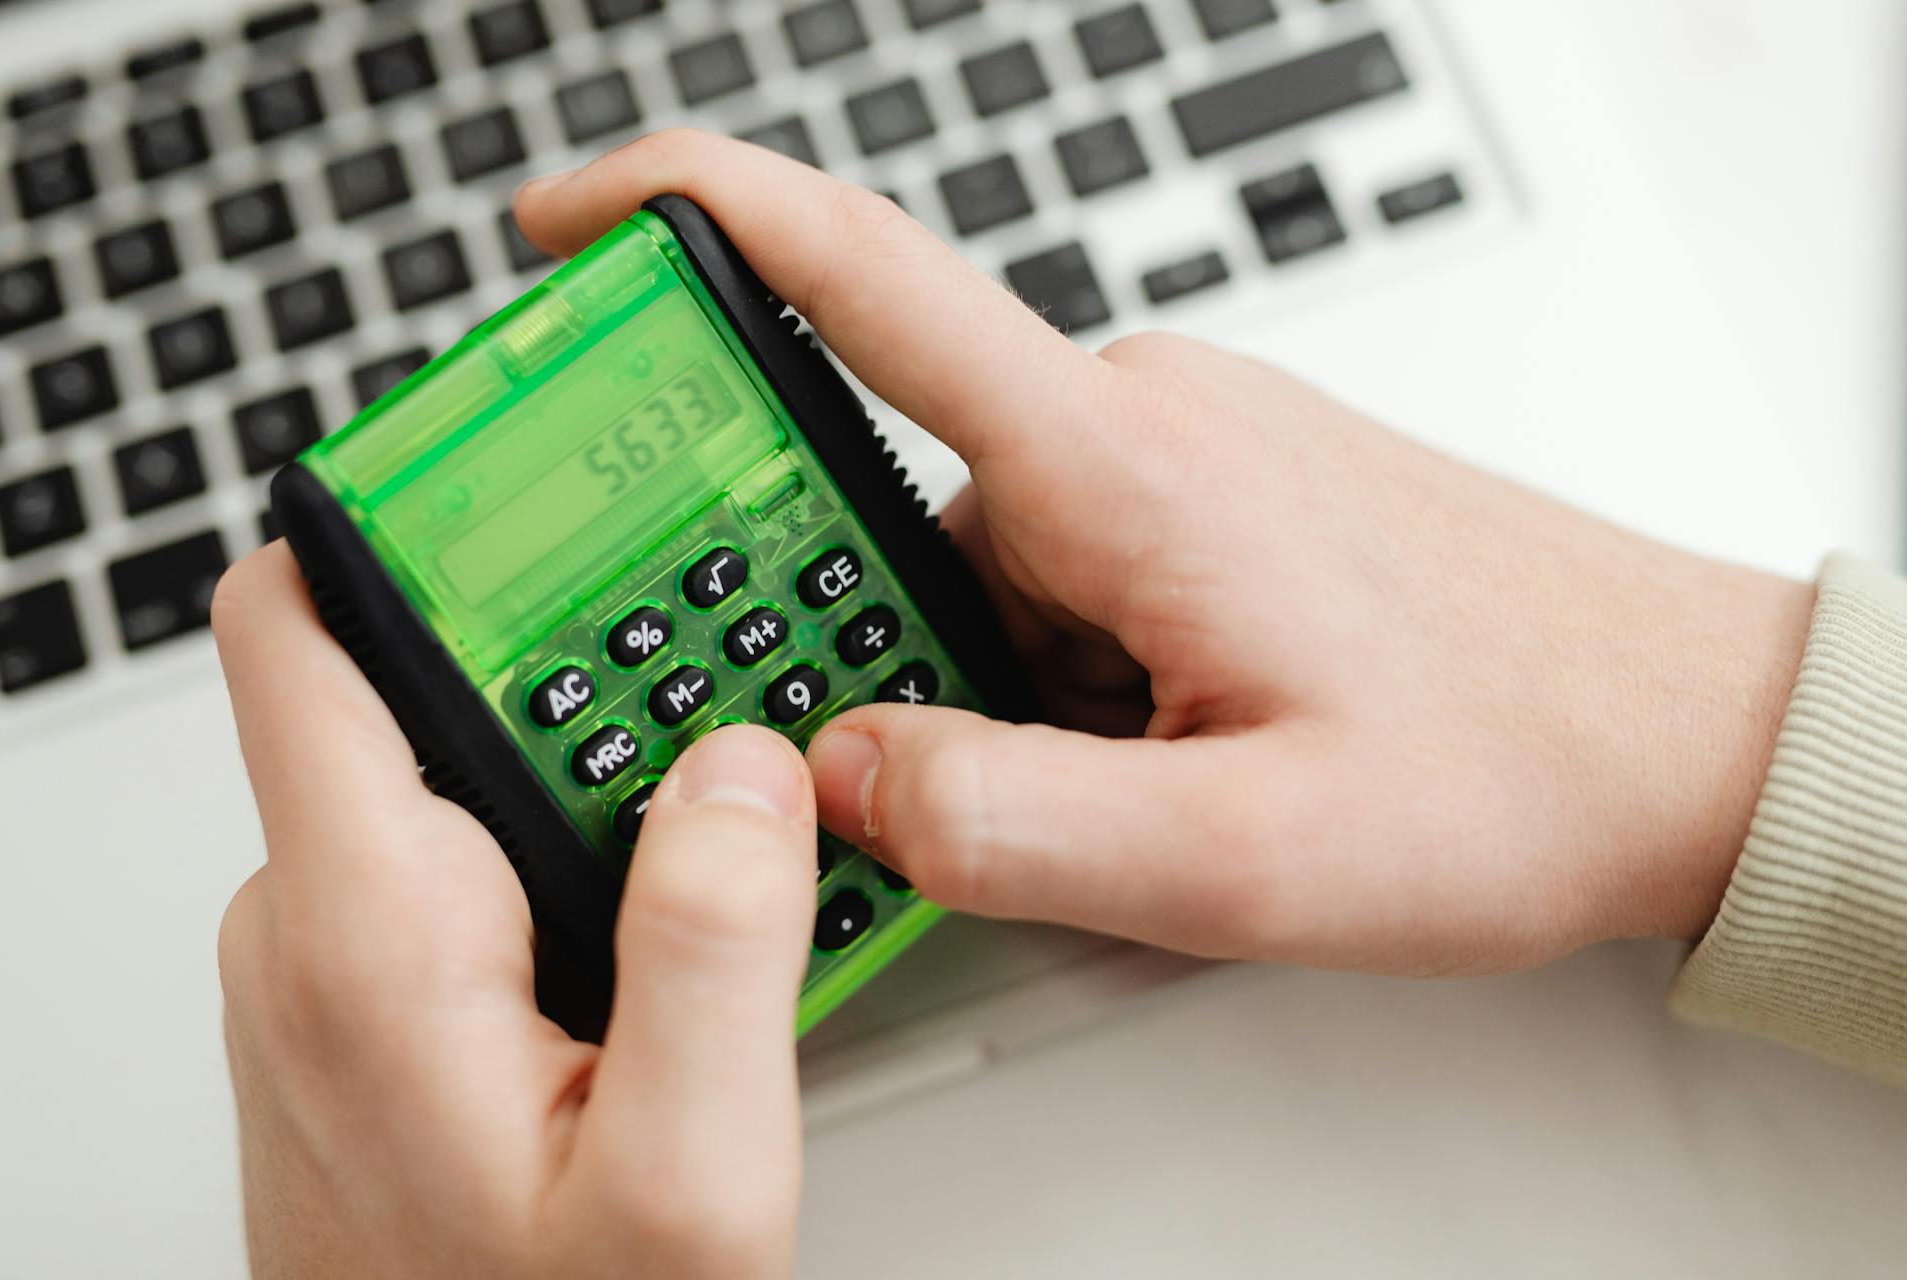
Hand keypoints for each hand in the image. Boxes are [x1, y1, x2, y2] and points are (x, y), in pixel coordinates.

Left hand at [213, 545, 809, 1277]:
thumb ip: (721, 948)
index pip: (301, 624)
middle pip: (418, 686)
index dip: (406, 519)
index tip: (530, 473)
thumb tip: (744, 766)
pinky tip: (667, 922)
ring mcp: (332, 971)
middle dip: (575, 663)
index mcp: (366, 930)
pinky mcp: (367, 1009)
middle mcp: (315, 930)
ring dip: (591, 770)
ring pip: (456, 779)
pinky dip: (566, 855)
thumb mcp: (691, 1177)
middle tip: (717, 689)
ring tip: (723, 823)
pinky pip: (463, 866)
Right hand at [518, 131, 1817, 975]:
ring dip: (993, 689)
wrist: (1686, 730)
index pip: (858, 277)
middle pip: (890, 503)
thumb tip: (836, 769)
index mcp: (1119, 463)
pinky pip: (1053, 575)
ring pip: (973, 566)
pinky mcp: (1202, 498)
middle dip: (882, 651)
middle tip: (986, 782)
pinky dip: (1052, 677)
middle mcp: (1132, 422)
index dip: (681, 218)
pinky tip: (1161, 758)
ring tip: (1143, 791)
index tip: (559, 228)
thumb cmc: (1517, 762)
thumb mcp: (1245, 856)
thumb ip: (1014, 823)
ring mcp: (1171, 454)